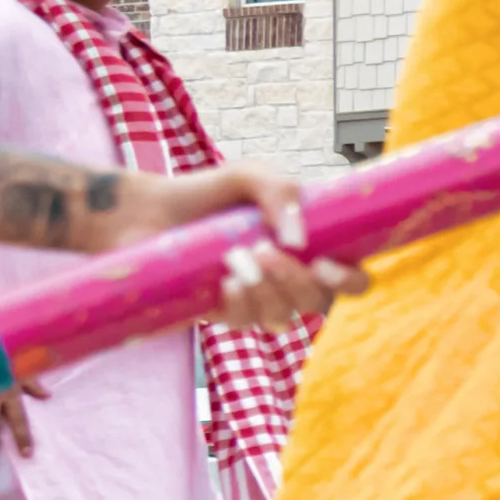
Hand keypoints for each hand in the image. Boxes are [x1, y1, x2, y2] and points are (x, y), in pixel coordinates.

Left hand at [124, 168, 355, 329]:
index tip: (324, 264)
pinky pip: (246, 323)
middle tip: (265, 251)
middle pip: (320, 303)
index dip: (349, 279)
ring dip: (265, 292)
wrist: (147, 211)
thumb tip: (299, 240)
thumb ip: (283, 192)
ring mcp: (258, 299)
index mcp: (311, 247)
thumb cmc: (205, 192)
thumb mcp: (250, 176)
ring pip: (283, 319)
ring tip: (235, 258)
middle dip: (297, 282)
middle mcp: (289, 279)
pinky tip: (223, 281)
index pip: (352, 278)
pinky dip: (240, 303)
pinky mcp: (224, 314)